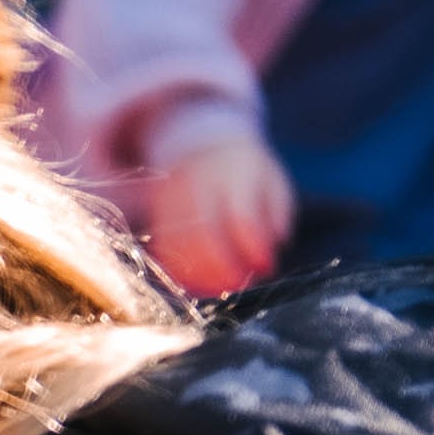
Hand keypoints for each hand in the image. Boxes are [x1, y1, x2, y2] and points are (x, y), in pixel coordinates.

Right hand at [139, 127, 291, 297]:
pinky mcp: (156, 205)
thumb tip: (275, 244)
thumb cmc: (248, 173)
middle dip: (220, 264)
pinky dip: (175, 265)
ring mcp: (172, 190)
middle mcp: (198, 177)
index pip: (241, 212)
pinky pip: (161, 240)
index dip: (252, 244)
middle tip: (236, 285)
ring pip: (178, 236)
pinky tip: (192, 281)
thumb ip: (277, 214)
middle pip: (203, 227)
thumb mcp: (273, 183)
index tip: (266, 267)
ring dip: (196, 269)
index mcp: (235, 169)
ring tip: (216, 289)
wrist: (204, 144)